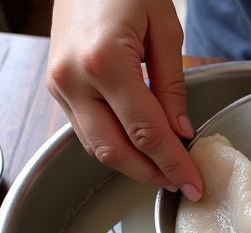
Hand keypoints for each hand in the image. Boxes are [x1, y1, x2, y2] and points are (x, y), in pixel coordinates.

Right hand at [47, 0, 202, 197]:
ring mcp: (60, 85)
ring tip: (164, 169)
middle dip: (152, 174)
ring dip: (133, 166)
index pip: (146, 133)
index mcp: (104, 62)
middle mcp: (74, 79)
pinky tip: (140, 149)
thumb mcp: (164, 29)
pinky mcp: (57, 87)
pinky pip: (87, 131)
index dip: (173, 164)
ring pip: (97, 148)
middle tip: (182, 182)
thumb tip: (181, 132)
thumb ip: (172, 86)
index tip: (194, 184)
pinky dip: (115, 146)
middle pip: (116, 151)